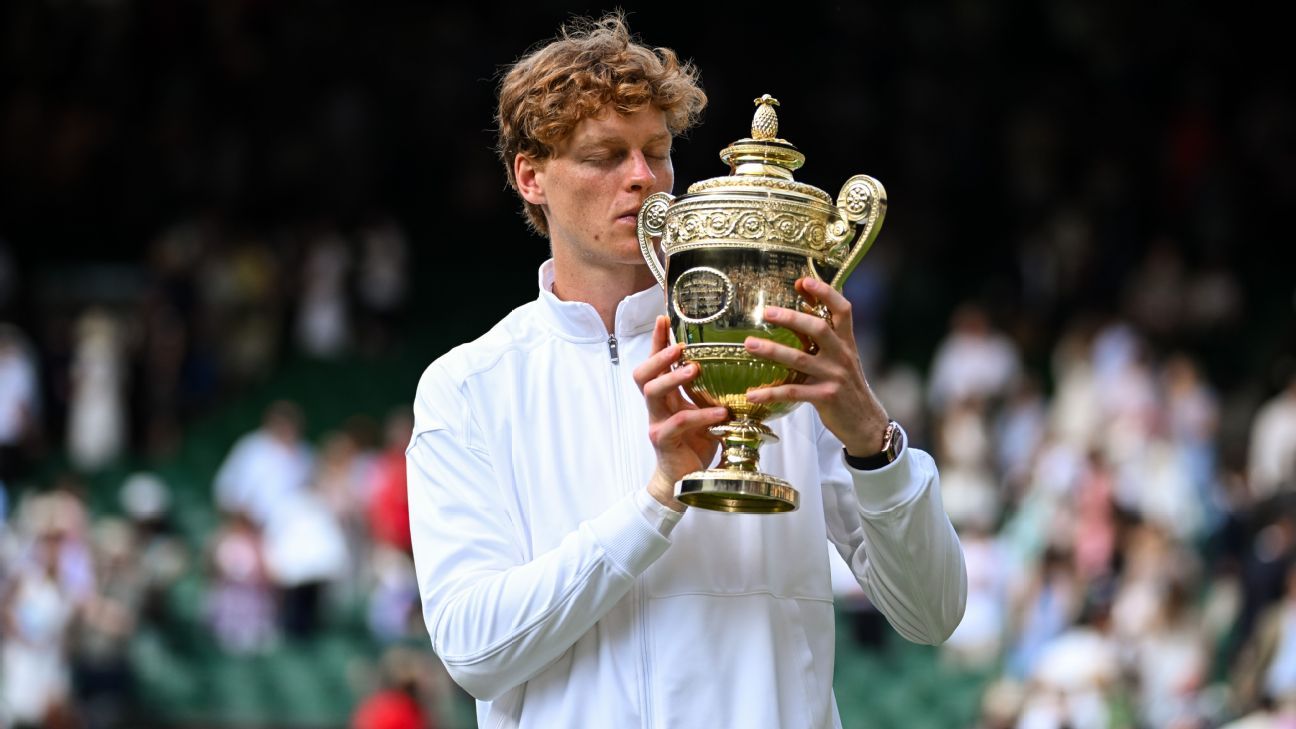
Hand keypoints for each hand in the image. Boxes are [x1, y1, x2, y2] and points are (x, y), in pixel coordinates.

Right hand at [633, 316, 727, 510]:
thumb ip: (711, 394)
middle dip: (659, 356)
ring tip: (695, 369)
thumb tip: (740, 368)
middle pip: (642, 373)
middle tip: (680, 346)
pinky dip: (701, 416)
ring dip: (674, 377)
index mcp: (665, 397)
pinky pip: (678, 423)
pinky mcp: (663, 441)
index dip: (657, 341)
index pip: (655, 363)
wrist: (684, 483)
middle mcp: (656, 407)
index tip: (664, 319)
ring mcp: (656, 423)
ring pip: (653, 392)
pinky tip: (720, 414)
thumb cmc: (695, 445)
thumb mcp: (706, 413)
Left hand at [742, 277, 889, 455]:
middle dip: (792, 317)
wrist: (865, 423)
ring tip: (749, 344)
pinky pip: (792, 392)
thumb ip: (824, 338)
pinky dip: (770, 393)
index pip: (842, 309)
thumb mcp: (841, 359)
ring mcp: (834, 376)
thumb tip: (799, 311)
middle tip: (767, 311)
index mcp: (846, 342)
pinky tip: (752, 394)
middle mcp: (841, 355)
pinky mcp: (824, 397)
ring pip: (800, 359)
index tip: (803, 281)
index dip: (825, 292)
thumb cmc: (847, 387)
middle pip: (818, 328)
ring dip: (772, 350)